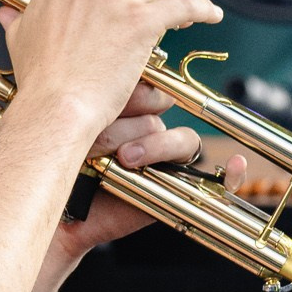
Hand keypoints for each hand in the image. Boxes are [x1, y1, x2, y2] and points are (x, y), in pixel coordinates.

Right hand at [0, 0, 221, 151]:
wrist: (55, 107)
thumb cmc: (39, 79)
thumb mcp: (20, 38)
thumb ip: (18, 18)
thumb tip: (6, 13)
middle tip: (147, 2)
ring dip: (168, 0)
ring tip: (172, 19)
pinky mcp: (142, 22)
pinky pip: (184, 5)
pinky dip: (201, 9)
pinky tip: (210, 15)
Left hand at [28, 85, 249, 288]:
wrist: (54, 213)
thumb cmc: (56, 165)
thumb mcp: (71, 126)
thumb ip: (96, 102)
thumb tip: (118, 77)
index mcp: (119, 103)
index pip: (143, 81)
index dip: (132, 91)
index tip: (111, 98)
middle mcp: (143, 128)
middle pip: (158, 107)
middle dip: (128, 121)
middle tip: (96, 139)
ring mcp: (160, 158)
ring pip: (177, 138)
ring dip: (150, 147)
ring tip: (122, 160)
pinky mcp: (172, 186)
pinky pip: (212, 176)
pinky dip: (232, 173)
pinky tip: (237, 166)